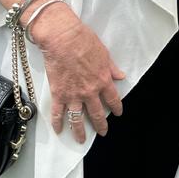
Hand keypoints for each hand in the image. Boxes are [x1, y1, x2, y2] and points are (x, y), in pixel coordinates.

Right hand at [30, 3, 125, 142]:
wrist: (62, 38)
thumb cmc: (84, 40)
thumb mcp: (104, 53)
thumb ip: (112, 68)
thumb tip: (121, 76)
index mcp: (103, 80)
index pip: (113, 99)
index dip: (116, 108)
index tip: (117, 114)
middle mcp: (90, 91)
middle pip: (96, 114)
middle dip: (100, 125)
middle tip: (102, 132)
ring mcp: (73, 95)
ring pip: (78, 119)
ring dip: (80, 131)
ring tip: (81, 139)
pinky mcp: (58, 94)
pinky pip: (58, 113)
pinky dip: (58, 123)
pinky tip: (59, 130)